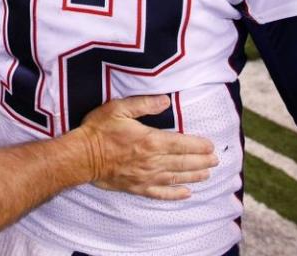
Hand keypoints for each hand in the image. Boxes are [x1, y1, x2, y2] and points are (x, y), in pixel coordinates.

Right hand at [78, 95, 216, 200]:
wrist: (81, 157)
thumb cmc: (99, 130)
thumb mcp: (118, 108)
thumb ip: (143, 104)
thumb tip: (165, 101)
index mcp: (150, 140)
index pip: (182, 143)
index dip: (198, 145)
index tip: (211, 146)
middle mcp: (152, 161)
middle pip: (183, 162)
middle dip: (201, 161)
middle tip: (215, 161)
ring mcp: (145, 177)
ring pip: (176, 178)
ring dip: (194, 176)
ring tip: (207, 175)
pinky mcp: (137, 188)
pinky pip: (161, 194)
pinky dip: (175, 194)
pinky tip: (186, 194)